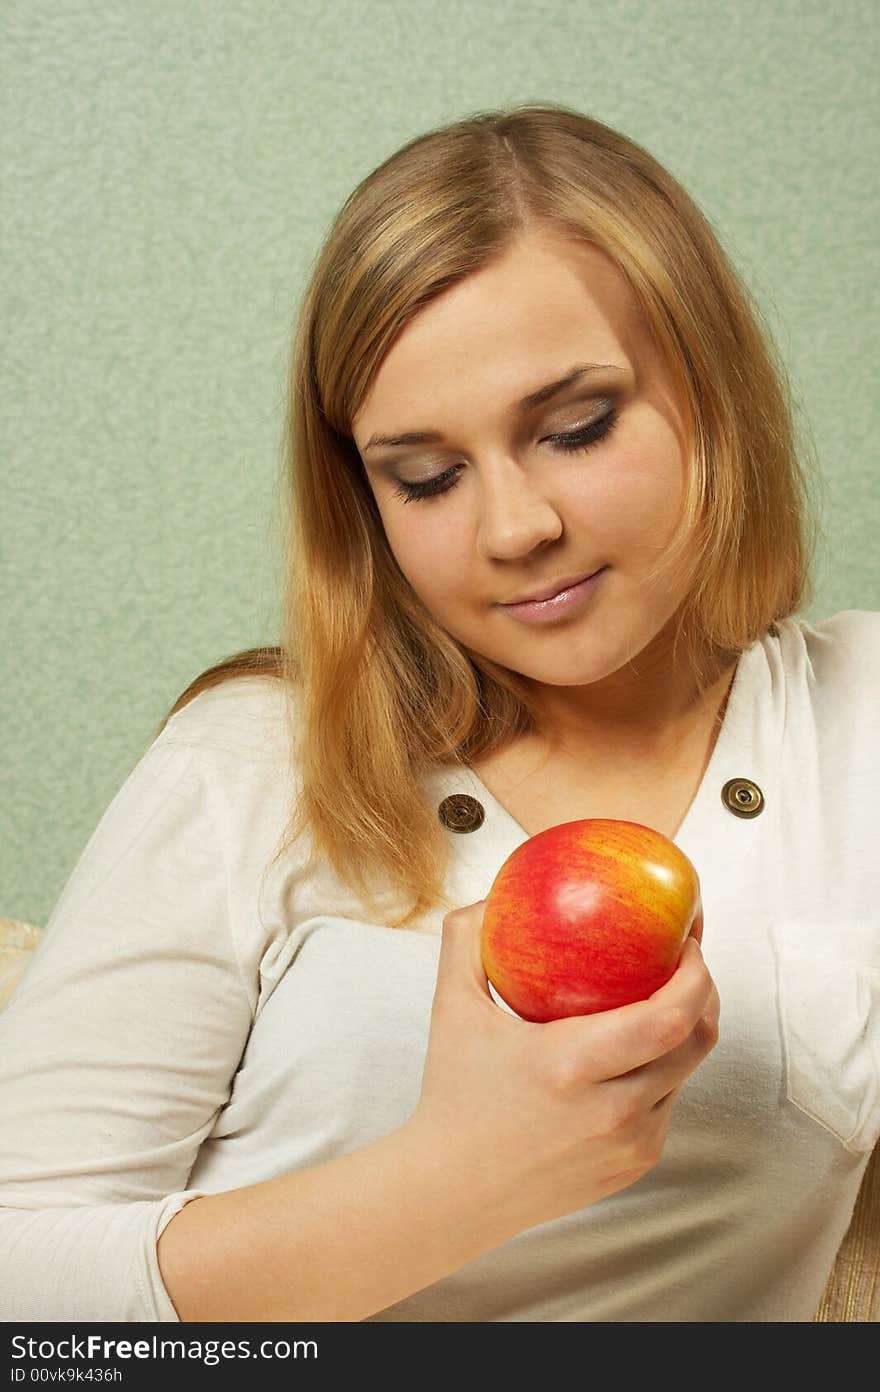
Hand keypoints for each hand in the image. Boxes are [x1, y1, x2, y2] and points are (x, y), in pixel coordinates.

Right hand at [406, 898, 719, 1233]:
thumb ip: (466, 939)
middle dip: (705, 991)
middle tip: (686, 956)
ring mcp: (630, 1144)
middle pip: (698, 1041)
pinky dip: (663, 1067)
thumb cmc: (453, 1095)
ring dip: (686, 1029)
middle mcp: (612, 1111)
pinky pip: (667, 1102)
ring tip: (667, 992)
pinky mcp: (635, 1165)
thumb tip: (495, 892)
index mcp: (572, 1066)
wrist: (453, 1192)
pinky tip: (639, 1044)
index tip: (687, 938)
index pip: (669, 1018)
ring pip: (687, 1072)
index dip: (696, 975)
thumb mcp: (450, 1009)